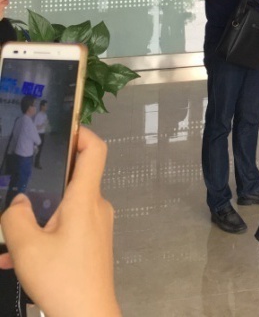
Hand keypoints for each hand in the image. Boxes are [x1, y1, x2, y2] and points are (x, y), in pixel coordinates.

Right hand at [0, 127, 120, 316]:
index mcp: (85, 198)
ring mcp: (97, 227)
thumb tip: (19, 202)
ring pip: (66, 209)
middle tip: (21, 186)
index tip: (62, 130)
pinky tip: (16, 259)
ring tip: (10, 238)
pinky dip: (45, 238)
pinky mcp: (93, 245)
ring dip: (39, 218)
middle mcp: (96, 207)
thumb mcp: (27, 248)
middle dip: (46, 184)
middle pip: (75, 179)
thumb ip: (16, 218)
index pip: (95, 150)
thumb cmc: (63, 280)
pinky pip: (67, 230)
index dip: (82, 133)